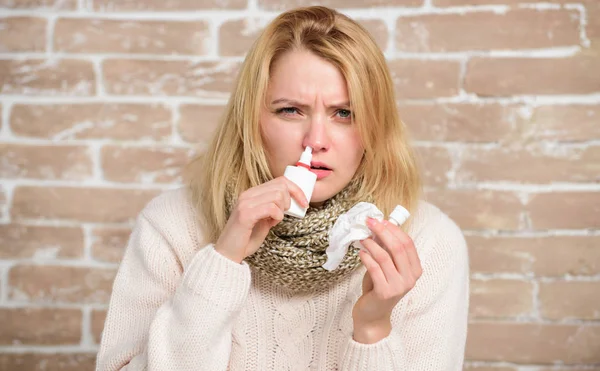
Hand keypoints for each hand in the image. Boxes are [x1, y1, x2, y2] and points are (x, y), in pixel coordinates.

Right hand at [214, 177, 308, 263]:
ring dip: (282, 209)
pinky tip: (272, 224)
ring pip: (277, 195)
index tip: (304, 203)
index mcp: (252, 194)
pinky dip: (277, 216)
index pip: (280, 180)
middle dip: (291, 199)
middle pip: (281, 185)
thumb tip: (291, 202)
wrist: (229, 254)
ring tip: (275, 220)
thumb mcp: (263, 220)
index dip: (296, 189)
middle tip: (286, 214)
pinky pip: (271, 208)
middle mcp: (247, 195)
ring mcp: (245, 203)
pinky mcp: (245, 215)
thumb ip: (273, 208)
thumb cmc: (246, 238)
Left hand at [352, 217, 422, 343]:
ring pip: (385, 257)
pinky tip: (361, 253)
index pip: (408, 244)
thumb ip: (387, 251)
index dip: (394, 230)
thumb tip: (378, 228)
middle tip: (370, 222)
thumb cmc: (379, 287)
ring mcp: (399, 286)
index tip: (381, 220)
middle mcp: (410, 278)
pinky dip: (366, 258)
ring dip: (371, 244)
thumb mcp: (387, 267)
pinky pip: (374, 269)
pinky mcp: (385, 292)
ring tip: (362, 238)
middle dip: (383, 232)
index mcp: (415, 270)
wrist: (373, 314)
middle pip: (398, 248)